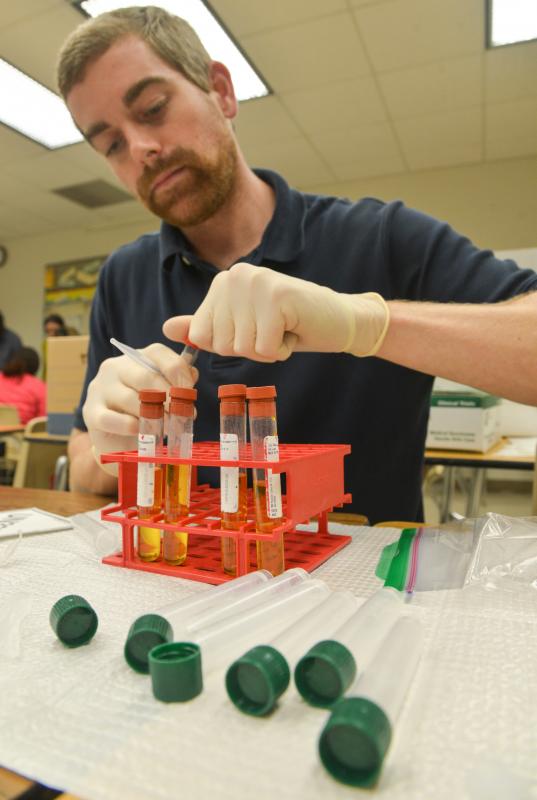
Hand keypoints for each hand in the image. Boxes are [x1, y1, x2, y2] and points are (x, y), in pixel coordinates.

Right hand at [83, 343, 197, 470]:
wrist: (116, 435)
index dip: (179, 373)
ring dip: (156, 416)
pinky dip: (133, 427)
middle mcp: (115, 367)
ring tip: (170, 428)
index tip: (190, 394)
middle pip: (147, 376)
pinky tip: (145, 432)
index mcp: (135, 357)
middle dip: (170, 398)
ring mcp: (100, 388)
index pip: (158, 353)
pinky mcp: (91, 412)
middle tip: (184, 415)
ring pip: (132, 399)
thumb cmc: (143, 408)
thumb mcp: (161, 392)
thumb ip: (177, 381)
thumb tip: (192, 374)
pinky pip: (115, 420)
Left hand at [163, 263, 388, 360]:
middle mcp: (235, 276)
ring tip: (285, 329)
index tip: (256, 329)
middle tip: (274, 329)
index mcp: (223, 282)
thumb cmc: (290, 326)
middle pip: (222, 344)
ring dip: (268, 350)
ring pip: (243, 347)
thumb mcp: (243, 327)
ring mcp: (255, 283)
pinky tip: (295, 330)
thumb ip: (206, 327)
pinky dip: (282, 349)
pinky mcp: (276, 297)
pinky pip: (264, 348)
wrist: (339, 320)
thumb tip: (166, 329)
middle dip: (251, 349)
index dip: (232, 345)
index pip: (202, 335)